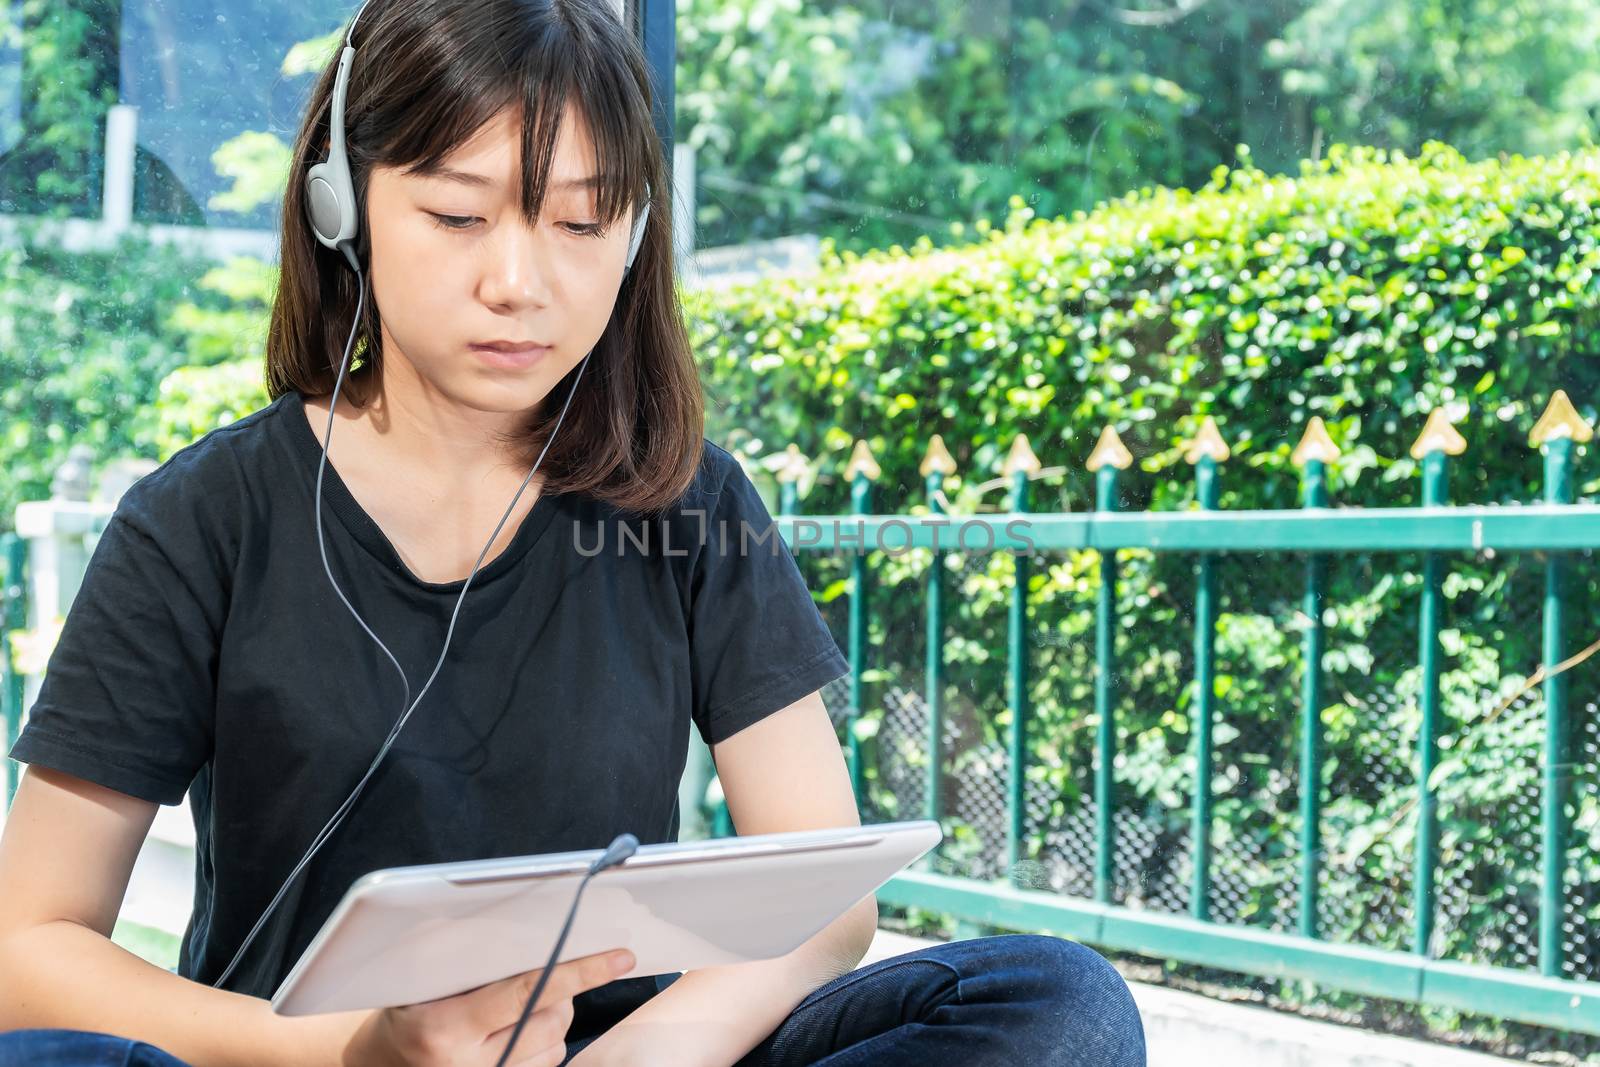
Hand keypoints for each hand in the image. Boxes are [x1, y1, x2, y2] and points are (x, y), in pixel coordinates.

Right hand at [342, 947, 634, 1065]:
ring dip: (555, 1016)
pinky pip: (547, 1064)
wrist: (374, 1064)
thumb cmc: (401, 1008)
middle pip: (550, 1019)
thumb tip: (529, 919)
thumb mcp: (420, 976)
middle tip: (548, 967)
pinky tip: (521, 1028)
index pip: (528, 992)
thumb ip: (466, 953)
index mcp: (445, 1028)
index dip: (579, 971)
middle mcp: (468, 1065)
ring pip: (555, 1045)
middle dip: (562, 990)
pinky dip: (547, 1041)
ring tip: (524, 1001)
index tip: (622, 957)